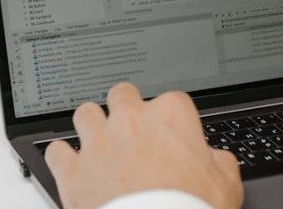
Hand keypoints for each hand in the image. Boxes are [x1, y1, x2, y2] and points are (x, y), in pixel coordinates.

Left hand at [45, 82, 242, 208]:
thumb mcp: (225, 186)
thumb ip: (219, 161)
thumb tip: (215, 158)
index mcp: (171, 116)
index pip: (172, 100)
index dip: (171, 120)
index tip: (172, 136)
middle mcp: (130, 121)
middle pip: (123, 94)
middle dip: (126, 109)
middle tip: (133, 132)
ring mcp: (97, 142)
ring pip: (85, 114)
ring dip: (92, 126)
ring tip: (100, 143)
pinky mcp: (72, 169)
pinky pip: (57, 150)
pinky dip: (63, 157)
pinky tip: (72, 166)